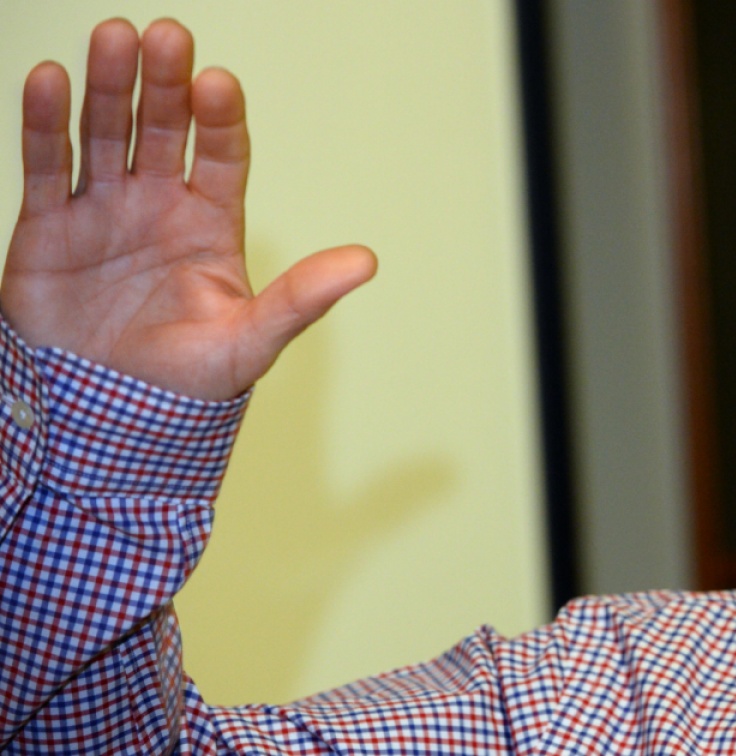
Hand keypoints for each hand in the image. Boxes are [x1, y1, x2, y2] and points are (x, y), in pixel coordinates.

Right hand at [0, 18, 375, 399]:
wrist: (107, 422)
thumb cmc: (186, 384)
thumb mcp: (250, 341)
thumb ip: (301, 299)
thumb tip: (366, 262)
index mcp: (212, 224)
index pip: (224, 155)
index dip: (220, 119)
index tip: (218, 83)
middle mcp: (159, 205)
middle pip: (163, 129)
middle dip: (164, 84)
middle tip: (167, 35)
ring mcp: (104, 210)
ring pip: (106, 133)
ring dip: (109, 86)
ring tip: (114, 36)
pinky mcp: (48, 227)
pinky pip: (47, 167)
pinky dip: (45, 124)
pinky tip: (47, 79)